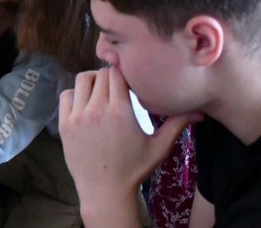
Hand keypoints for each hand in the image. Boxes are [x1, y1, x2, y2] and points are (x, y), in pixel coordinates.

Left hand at [58, 68, 192, 225]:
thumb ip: (177, 125)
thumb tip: (200, 112)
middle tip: (115, 86)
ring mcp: (77, 116)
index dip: (123, 73)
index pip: (116, 73)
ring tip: (99, 91)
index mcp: (120, 111)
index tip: (127, 81)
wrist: (105, 191)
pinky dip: (74, 93)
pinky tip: (84, 102)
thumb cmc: (134, 169)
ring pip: (81, 80)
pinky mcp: (64, 124)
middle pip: (100, 74)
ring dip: (91, 81)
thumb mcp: (159, 147)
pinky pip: (66, 95)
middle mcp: (97, 110)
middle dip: (109, 76)